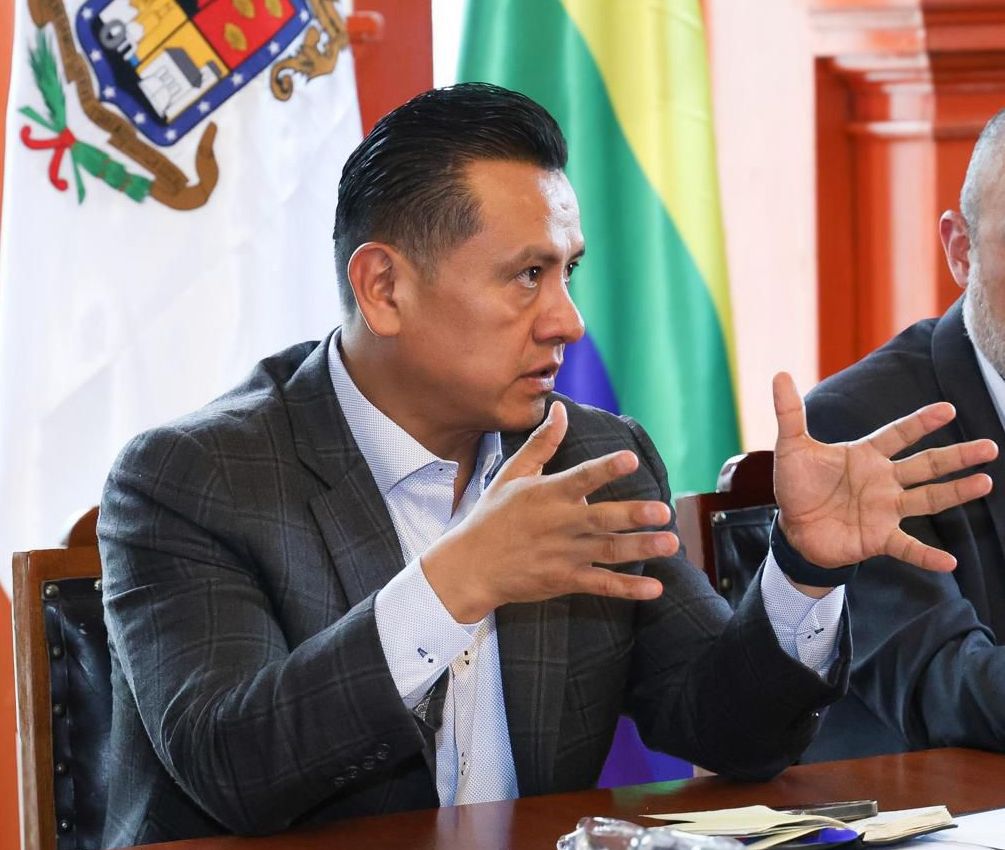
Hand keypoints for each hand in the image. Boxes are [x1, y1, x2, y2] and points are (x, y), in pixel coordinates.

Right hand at [421, 402, 674, 621]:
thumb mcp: (512, 475)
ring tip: (671, 543)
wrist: (470, 567)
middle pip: (602, 519)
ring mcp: (564, 554)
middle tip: (664, 511)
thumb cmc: (492, 516)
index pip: (581, 478)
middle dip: (634, 516)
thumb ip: (542, 444)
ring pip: (608, 551)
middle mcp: (559, 524)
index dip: (606, 469)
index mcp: (547, 495)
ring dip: (641, 548)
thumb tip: (560, 410)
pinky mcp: (565, 580)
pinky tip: (654, 587)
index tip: (630, 459)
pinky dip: (627, 588)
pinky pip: (601, 584)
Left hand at [772, 372, 997, 572]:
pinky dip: (927, 555)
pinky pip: (907, 547)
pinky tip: (949, 562)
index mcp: (866, 455)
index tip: (947, 409)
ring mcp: (884, 509)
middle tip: (989, 447)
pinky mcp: (878, 538)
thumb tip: (780, 375)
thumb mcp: (791, 446)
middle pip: (925, 465)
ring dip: (955, 492)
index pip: (898, 434)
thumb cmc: (798, 485)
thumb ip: (790, 413)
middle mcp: (883, 480)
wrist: (792, 527)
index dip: (920, 422)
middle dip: (955, 456)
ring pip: (927, 499)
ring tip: (985, 482)